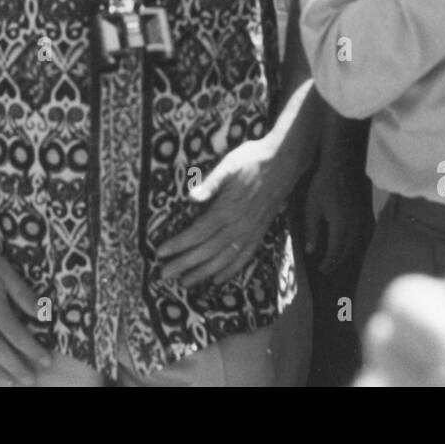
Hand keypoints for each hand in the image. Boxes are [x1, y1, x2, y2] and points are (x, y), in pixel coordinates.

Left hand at [157, 137, 295, 287]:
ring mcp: (250, 232)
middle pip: (206, 251)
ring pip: (223, 259)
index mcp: (227, 209)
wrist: (284, 162)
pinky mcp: (260, 233)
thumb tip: (191, 197)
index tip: (160, 253)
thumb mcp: (230, 164)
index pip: (197, 233)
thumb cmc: (252, 160)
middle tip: (163, 275)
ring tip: (185, 283)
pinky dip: (230, 271)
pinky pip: (244, 258)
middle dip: (183, 264)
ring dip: (203, 273)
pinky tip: (218, 280)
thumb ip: (211, 182)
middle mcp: (238, 226)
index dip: (178, 244)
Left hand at [303, 155, 367, 274]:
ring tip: (336, 261)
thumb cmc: (323, 185)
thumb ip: (312, 231)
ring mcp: (362, 219)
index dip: (328, 263)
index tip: (320, 270)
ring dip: (346, 255)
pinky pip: (363, 235)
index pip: (335, 252)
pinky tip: (350, 247)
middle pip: (347, 251)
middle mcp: (354, 225)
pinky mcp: (365, 213)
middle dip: (336, 262)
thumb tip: (310, 251)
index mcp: (340, 225)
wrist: (341, 166)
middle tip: (326, 269)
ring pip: (356, 245)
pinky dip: (356, 245)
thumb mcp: (312, 207)